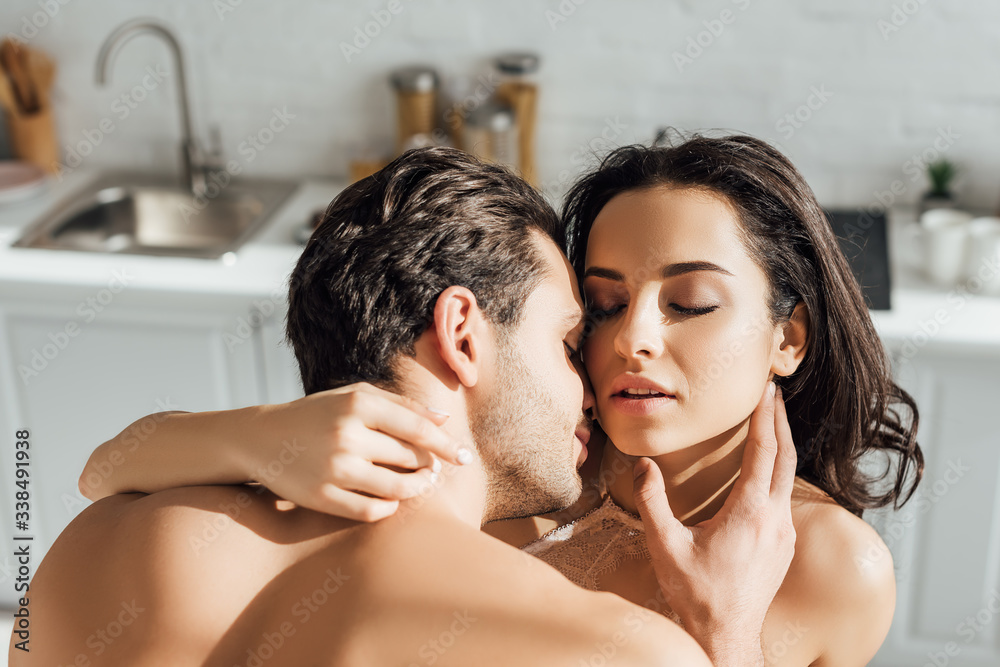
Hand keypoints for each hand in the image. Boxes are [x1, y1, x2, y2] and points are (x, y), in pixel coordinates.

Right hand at [243, 383, 470, 521]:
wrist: (262, 439)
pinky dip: (388, 507)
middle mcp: (347, 435)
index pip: (418, 428)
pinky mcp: (321, 497)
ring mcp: (334, 468)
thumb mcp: (354, 397)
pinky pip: (371, 510)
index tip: (464, 457)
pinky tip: (390, 499)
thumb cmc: (318, 415)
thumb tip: (443, 418)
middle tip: (433, 469)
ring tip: (419, 485)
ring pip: (396, 487)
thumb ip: (400, 405)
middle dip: (428, 465)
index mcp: (358, 405)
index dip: (446, 444)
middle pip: (410, 458)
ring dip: (415, 489)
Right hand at [632, 382, 796, 666]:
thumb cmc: (697, 594)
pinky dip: (777, 473)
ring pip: (788, 478)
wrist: (726, 636)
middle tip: (775, 394)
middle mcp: (775, 519)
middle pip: (785, 457)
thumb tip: (642, 466)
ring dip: (781, 447)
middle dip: (781, 422)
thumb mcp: (665, 546)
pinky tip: (764, 473)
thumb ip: (651, 502)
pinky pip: (784, 498)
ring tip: (771, 425)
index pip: (764, 451)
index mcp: (750, 512)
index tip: (767, 391)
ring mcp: (784, 534)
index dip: (766, 417)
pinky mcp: (784, 547)